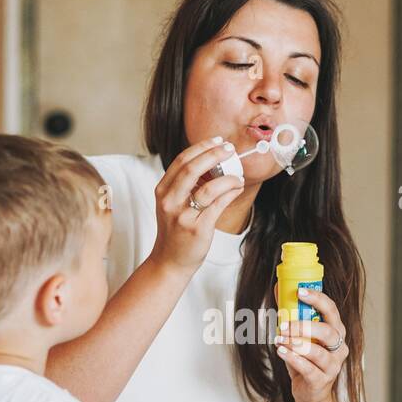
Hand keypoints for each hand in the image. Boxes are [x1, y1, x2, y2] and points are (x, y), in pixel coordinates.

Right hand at [147, 136, 243, 275]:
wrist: (169, 261)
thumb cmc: (175, 231)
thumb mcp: (172, 204)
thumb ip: (186, 185)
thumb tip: (213, 163)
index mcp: (163, 191)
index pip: (181, 161)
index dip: (201, 147)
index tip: (217, 141)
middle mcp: (169, 201)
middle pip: (192, 169)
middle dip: (214, 154)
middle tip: (229, 149)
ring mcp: (183, 215)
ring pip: (208, 188)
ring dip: (228, 178)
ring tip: (238, 176)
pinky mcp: (197, 228)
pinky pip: (218, 205)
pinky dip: (230, 193)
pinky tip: (237, 189)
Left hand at [273, 286, 348, 401]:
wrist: (310, 392)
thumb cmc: (306, 360)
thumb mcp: (299, 336)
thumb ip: (291, 315)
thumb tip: (279, 288)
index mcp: (336, 331)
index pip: (332, 311)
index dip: (318, 299)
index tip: (300, 292)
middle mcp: (339, 347)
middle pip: (329, 332)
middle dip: (305, 326)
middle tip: (285, 324)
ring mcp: (333, 365)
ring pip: (318, 352)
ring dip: (296, 343)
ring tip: (279, 339)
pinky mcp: (322, 381)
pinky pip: (309, 369)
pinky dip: (293, 359)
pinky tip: (281, 351)